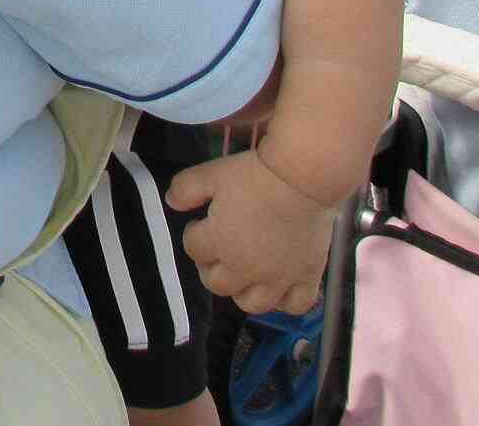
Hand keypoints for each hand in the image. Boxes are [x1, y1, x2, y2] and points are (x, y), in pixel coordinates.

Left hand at [169, 149, 335, 316]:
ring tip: (245, 273)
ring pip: (252, 304)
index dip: (193, 234)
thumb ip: (186, 189)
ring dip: (243, 291)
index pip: (193, 249)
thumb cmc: (254, 175)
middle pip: (217, 284)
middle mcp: (246, 269)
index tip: (200, 222)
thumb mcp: (212, 174)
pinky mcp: (306, 277)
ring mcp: (278, 278)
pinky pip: (295, 305)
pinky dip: (286, 301)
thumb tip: (171, 202)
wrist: (302, 177)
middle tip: (218, 250)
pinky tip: (281, 287)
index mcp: (219, 243)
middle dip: (211, 268)